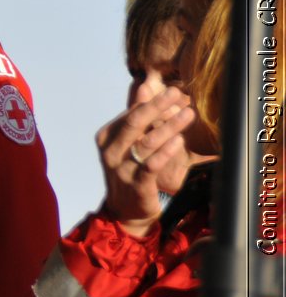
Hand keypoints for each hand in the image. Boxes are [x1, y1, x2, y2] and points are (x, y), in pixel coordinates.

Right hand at [96, 85, 193, 236]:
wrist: (124, 210)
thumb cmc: (130, 170)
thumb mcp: (128, 142)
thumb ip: (136, 116)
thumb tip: (145, 86)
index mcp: (107, 137)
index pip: (131, 113)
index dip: (153, 101)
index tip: (174, 91)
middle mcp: (110, 151)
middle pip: (135, 123)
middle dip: (157, 106)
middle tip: (177, 93)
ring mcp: (121, 168)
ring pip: (146, 142)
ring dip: (169, 126)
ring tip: (188, 114)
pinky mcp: (136, 185)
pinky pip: (151, 165)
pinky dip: (165, 152)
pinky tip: (179, 141)